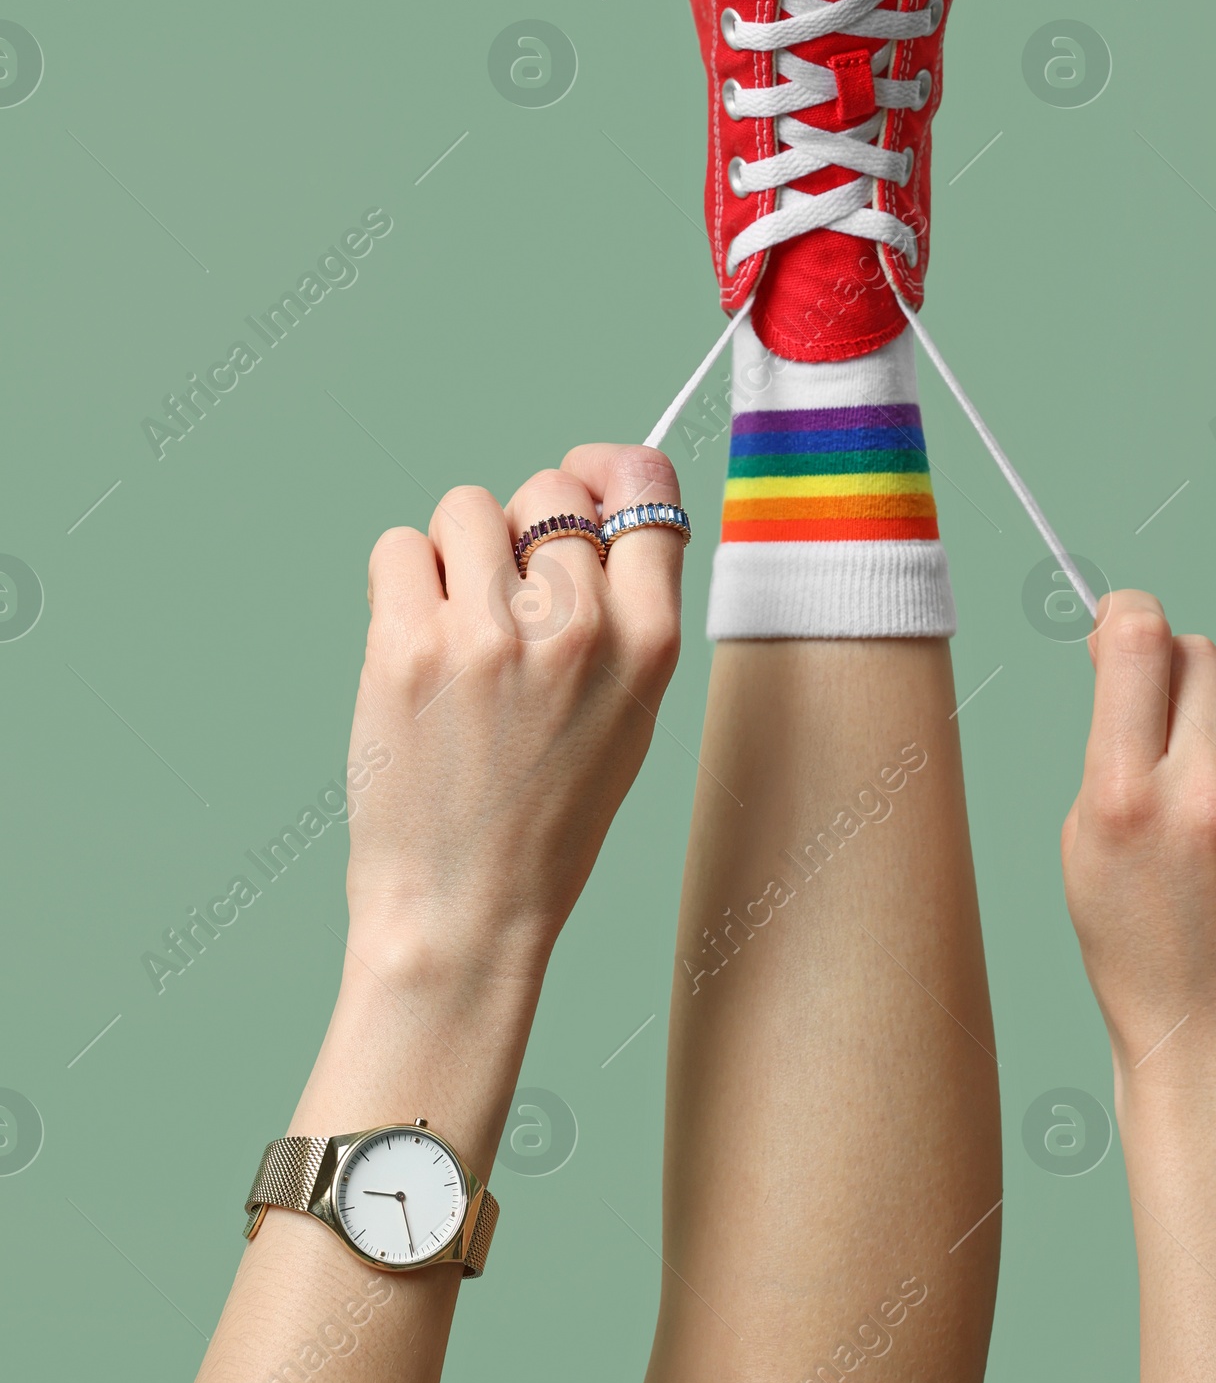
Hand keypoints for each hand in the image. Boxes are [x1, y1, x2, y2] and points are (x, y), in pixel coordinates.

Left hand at [345, 443, 683, 996]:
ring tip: (456, 630)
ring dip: (454, 553)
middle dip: (520, 529)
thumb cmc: (546, 816)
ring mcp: (491, 633)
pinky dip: (398, 582)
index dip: (608, 471)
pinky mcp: (408, 646)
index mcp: (650, 643)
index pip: (647, 489)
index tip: (583, 480)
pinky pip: (398, 547)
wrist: (465, 911)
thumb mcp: (631, 713)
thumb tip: (588, 494)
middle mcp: (579, 627)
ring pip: (465, 507)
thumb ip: (625, 608)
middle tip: (504, 602)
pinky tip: (413, 644)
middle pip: (546, 489)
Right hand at [1061, 589, 1215, 1113]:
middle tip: (1172, 730)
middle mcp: (1207, 800)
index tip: (1125, 630)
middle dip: (1179, 677)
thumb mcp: (1086, 840)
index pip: (1139, 639)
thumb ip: (1109, 739)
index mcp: (1124, 798)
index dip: (1127, 617)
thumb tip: (1129, 640)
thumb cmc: (1136, 943)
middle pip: (1200, 655)